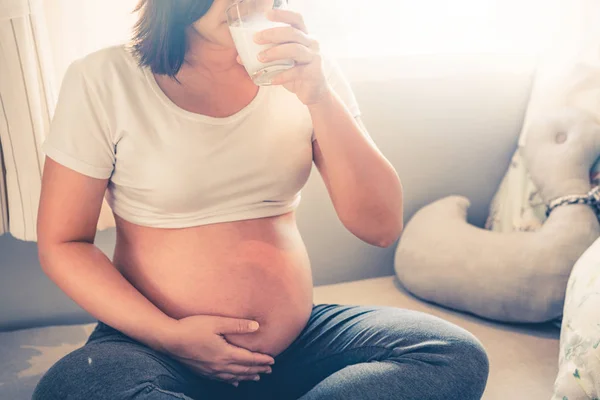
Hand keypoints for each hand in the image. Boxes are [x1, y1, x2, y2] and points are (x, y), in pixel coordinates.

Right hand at [160, 315, 274, 386]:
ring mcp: (210, 371)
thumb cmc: (192, 327)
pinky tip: (235, 382)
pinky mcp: (202, 372)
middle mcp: (220, 366)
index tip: (272, 360)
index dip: (262, 360)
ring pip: (234, 377)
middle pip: (243, 370)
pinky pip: (221, 380)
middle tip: (269, 370)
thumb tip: (256, 326)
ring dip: (247, 376)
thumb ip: (237, 325)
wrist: (170, 340)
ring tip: (256, 377)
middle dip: (258, 370)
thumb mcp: (216, 322)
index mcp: (226, 354)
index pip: (249, 359)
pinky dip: (232, 381)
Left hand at [253, 9, 330, 105]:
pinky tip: (271, 80)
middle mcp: (311, 43)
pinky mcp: (314, 72)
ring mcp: (314, 57)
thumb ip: (265, 56)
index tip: (266, 14)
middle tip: (256, 39)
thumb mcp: (281, 62)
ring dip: (275, 52)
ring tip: (260, 58)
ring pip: (295, 49)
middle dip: (273, 34)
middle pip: (293, 32)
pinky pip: (297, 72)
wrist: (314, 93)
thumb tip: (239, 57)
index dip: (283, 14)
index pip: (296, 19)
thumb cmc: (296, 73)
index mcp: (304, 36)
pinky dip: (282, 76)